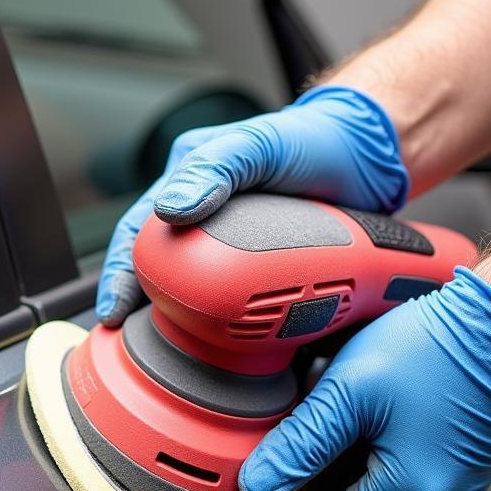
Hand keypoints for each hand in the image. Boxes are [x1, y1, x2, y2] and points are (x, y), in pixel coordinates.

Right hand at [96, 85, 410, 325]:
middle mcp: (204, 216)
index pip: (138, 232)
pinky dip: (225, 328)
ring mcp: (233, 245)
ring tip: (169, 351)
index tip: (114, 310)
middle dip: (142, 305)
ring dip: (180, 321)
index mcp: (190, 181)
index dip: (120, 274)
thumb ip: (217, 167)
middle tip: (132, 339)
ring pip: (193, 290)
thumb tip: (172, 208)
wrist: (376, 159)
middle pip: (159, 268)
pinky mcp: (262, 270)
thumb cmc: (318, 139)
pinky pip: (234, 303)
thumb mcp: (261, 142)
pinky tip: (221, 347)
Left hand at [238, 269, 490, 490]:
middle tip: (317, 422)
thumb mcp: (349, 393)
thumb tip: (256, 487)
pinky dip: (378, 449)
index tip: (277, 467)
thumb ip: (299, 445)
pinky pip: (403, 474)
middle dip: (324, 475)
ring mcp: (455, 489)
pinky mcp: (461, 469)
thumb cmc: (438, 348)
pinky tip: (373, 410)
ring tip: (348, 410)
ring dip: (350, 460)